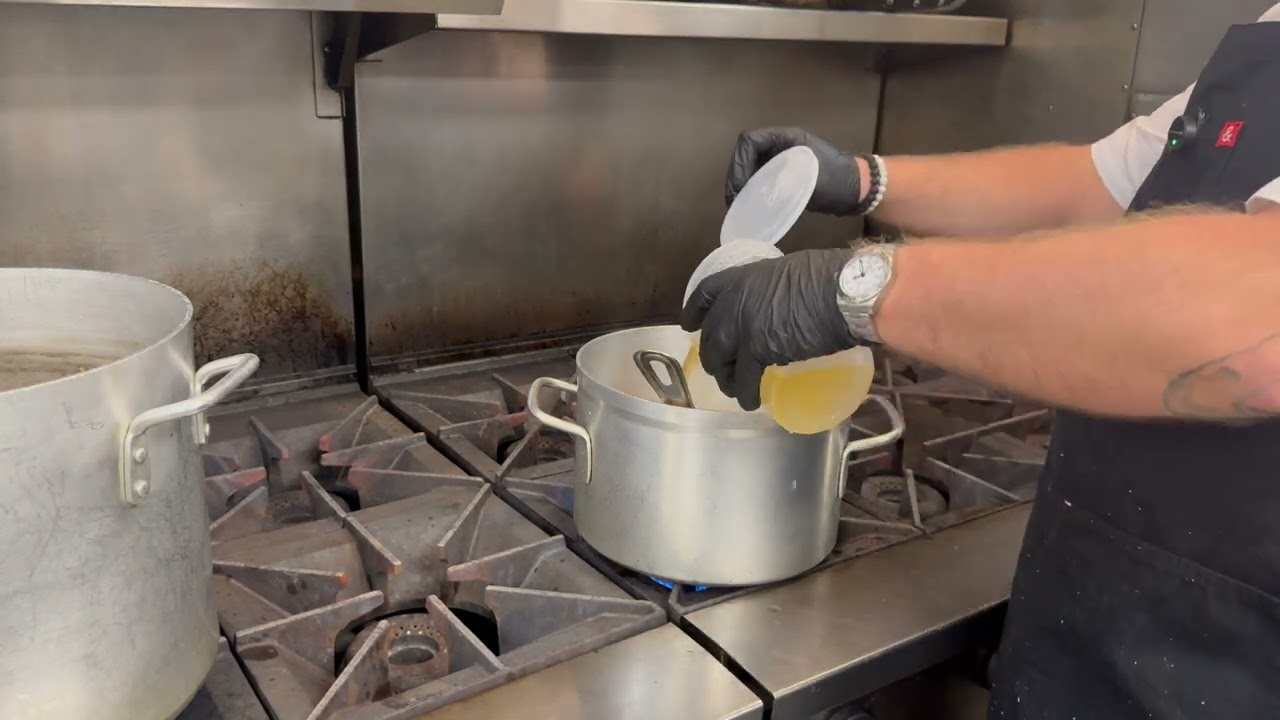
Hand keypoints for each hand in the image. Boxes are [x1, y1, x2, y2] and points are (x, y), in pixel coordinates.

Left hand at [680, 249, 856, 410]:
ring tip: (732, 389)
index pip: (706, 294)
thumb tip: (772, 302)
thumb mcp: (786, 272)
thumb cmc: (826, 277)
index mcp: (741, 278)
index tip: (689, 325)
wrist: (842, 294)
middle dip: (712, 355)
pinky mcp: (757, 352)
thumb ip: (768, 288)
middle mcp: (734, 303)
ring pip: (720, 360)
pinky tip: (751, 402)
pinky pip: (744, 380)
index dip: (695, 312)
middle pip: (711, 335)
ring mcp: (743, 328)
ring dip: (725, 378)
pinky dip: (746, 394)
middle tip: (720, 367)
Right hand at [726, 128, 863, 215]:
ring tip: (738, 204)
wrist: (859, 190)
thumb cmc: (838, 180)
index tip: (739, 187)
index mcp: (787, 138)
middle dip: (737, 175)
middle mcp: (781, 145)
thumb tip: (754, 193)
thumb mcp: (809, 179)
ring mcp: (783, 159)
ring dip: (742, 183)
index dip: (739, 162)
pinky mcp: (785, 173)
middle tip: (734, 199)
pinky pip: (761, 177)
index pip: (750, 141)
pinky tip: (750, 204)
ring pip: (752, 166)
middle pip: (747, 154)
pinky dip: (752, 189)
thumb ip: (781, 181)